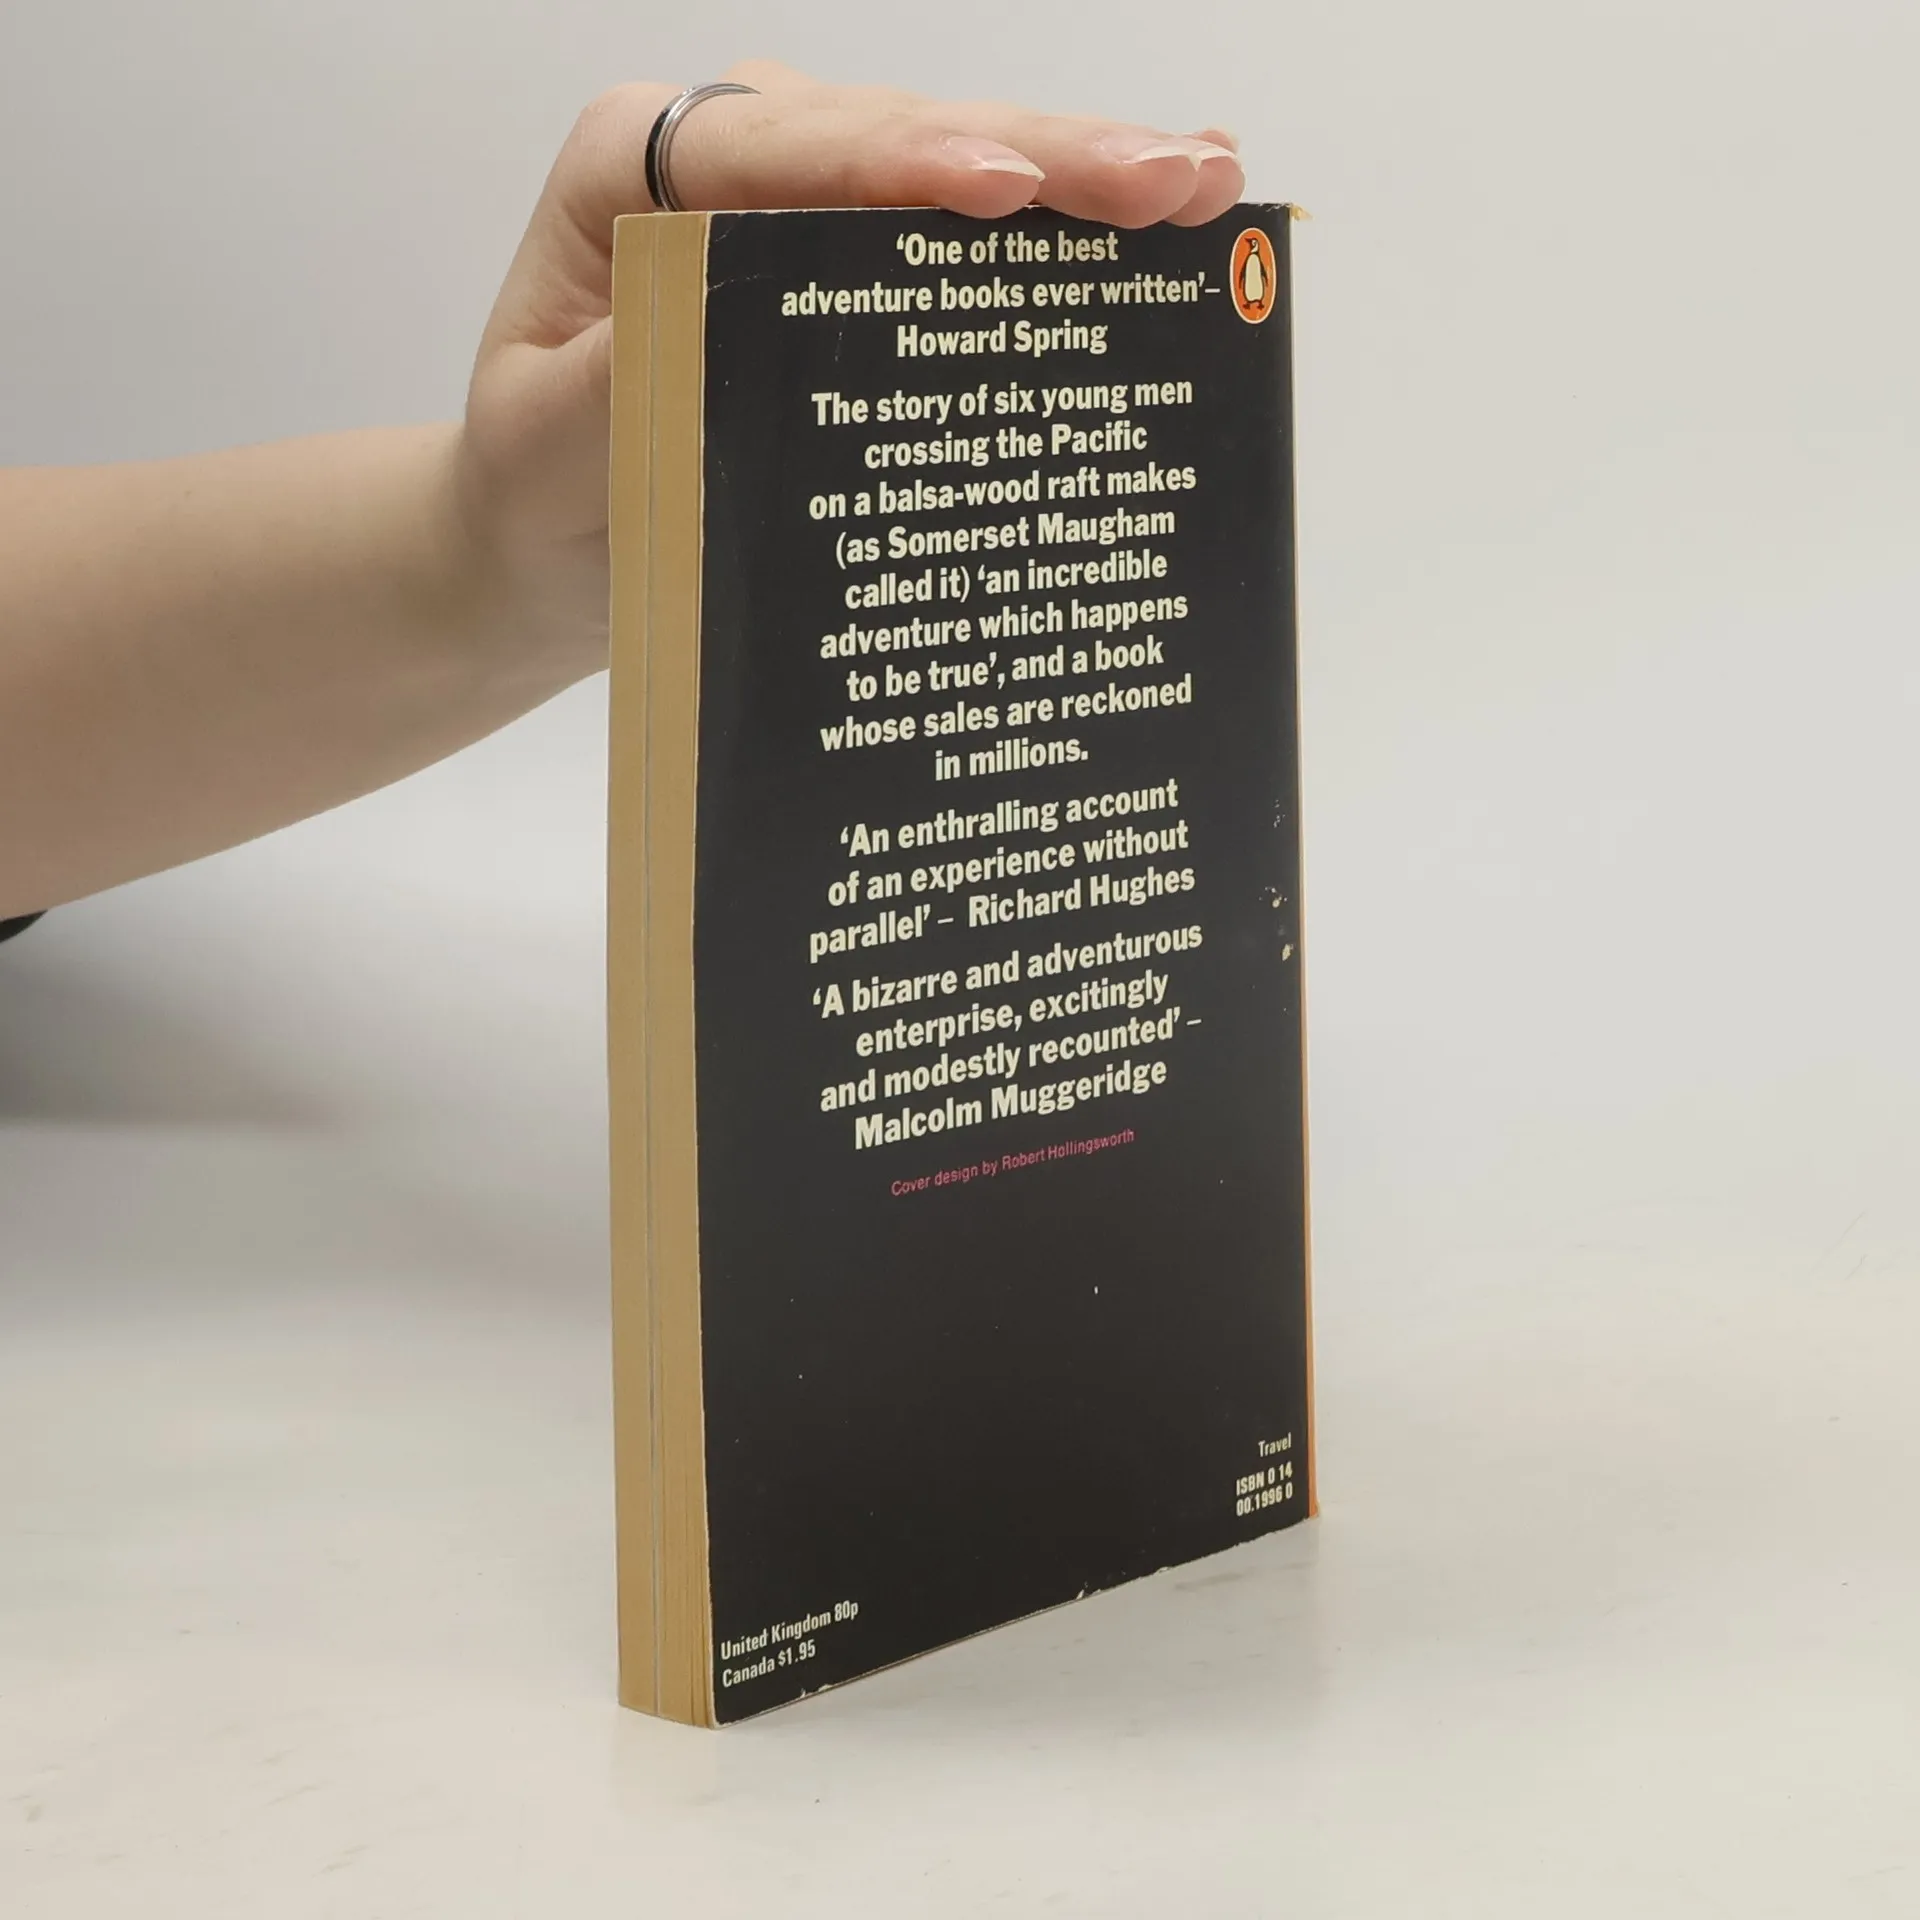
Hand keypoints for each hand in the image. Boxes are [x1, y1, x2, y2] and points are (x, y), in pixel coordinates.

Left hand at [456, 63, 1244, 677]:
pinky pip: (960, 231)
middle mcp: (730, 159)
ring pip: (953, 165)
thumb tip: (740, 343)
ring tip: (1205, 186)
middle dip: (1041, 158)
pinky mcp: (855, 260)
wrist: (546, 541)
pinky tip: (1163, 212)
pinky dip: (1059, 231)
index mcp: (637, 171)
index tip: (1008, 189)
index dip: (905, 163)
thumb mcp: (552, 448)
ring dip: (1080, 179)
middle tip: (1170, 185)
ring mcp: (805, 199)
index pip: (782, 151)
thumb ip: (631, 383)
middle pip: (896, 136)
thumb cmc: (542, 489)